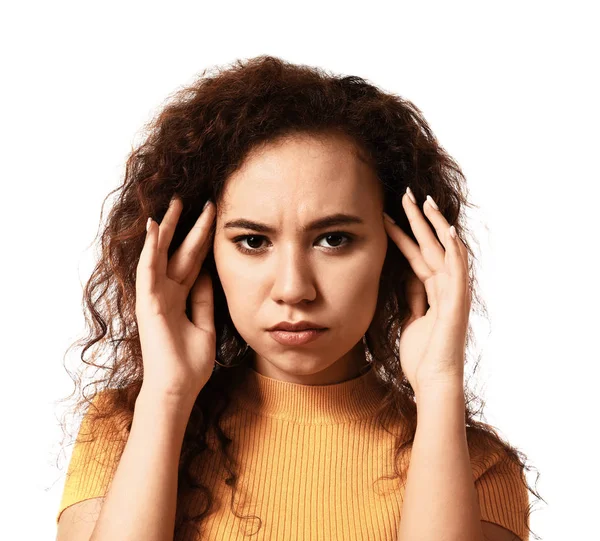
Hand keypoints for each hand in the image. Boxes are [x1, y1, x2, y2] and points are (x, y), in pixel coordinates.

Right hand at [135, 195, 216, 402]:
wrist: (178, 387)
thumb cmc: (191, 362)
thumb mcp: (204, 323)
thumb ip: (203, 298)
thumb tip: (209, 274)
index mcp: (180, 298)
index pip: (192, 262)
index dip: (203, 241)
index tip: (215, 219)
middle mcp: (166, 293)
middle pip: (179, 253)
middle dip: (191, 228)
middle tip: (202, 202)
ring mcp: (155, 296)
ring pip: (161, 254)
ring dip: (168, 229)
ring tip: (176, 204)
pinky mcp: (148, 302)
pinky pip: (149, 270)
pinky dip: (151, 248)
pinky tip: (155, 227)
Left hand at [383, 188, 470, 396]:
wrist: (432, 381)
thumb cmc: (421, 357)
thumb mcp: (410, 321)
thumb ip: (412, 299)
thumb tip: (407, 280)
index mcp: (432, 293)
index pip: (416, 256)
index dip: (404, 235)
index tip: (387, 216)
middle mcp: (445, 288)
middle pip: (430, 246)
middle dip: (418, 220)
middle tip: (407, 194)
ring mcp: (453, 294)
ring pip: (444, 251)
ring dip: (436, 225)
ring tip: (424, 201)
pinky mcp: (457, 303)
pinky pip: (457, 271)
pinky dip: (454, 250)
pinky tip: (448, 231)